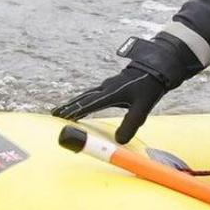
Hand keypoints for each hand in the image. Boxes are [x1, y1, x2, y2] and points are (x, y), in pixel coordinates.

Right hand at [57, 43, 184, 139]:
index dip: (75, 111)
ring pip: (86, 95)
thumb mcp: (142, 108)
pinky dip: (83, 99)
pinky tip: (82, 104)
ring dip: (74, 102)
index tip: (61, 117)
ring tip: (62, 110)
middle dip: (68, 106)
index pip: (89, 104)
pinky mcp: (110, 85)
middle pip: (83, 98)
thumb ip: (130, 124)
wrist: (156, 68)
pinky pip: (92, 94)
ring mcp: (107, 85)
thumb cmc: (149, 88)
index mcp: (111, 93)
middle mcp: (106, 88)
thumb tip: (118, 141)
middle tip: (54, 114)